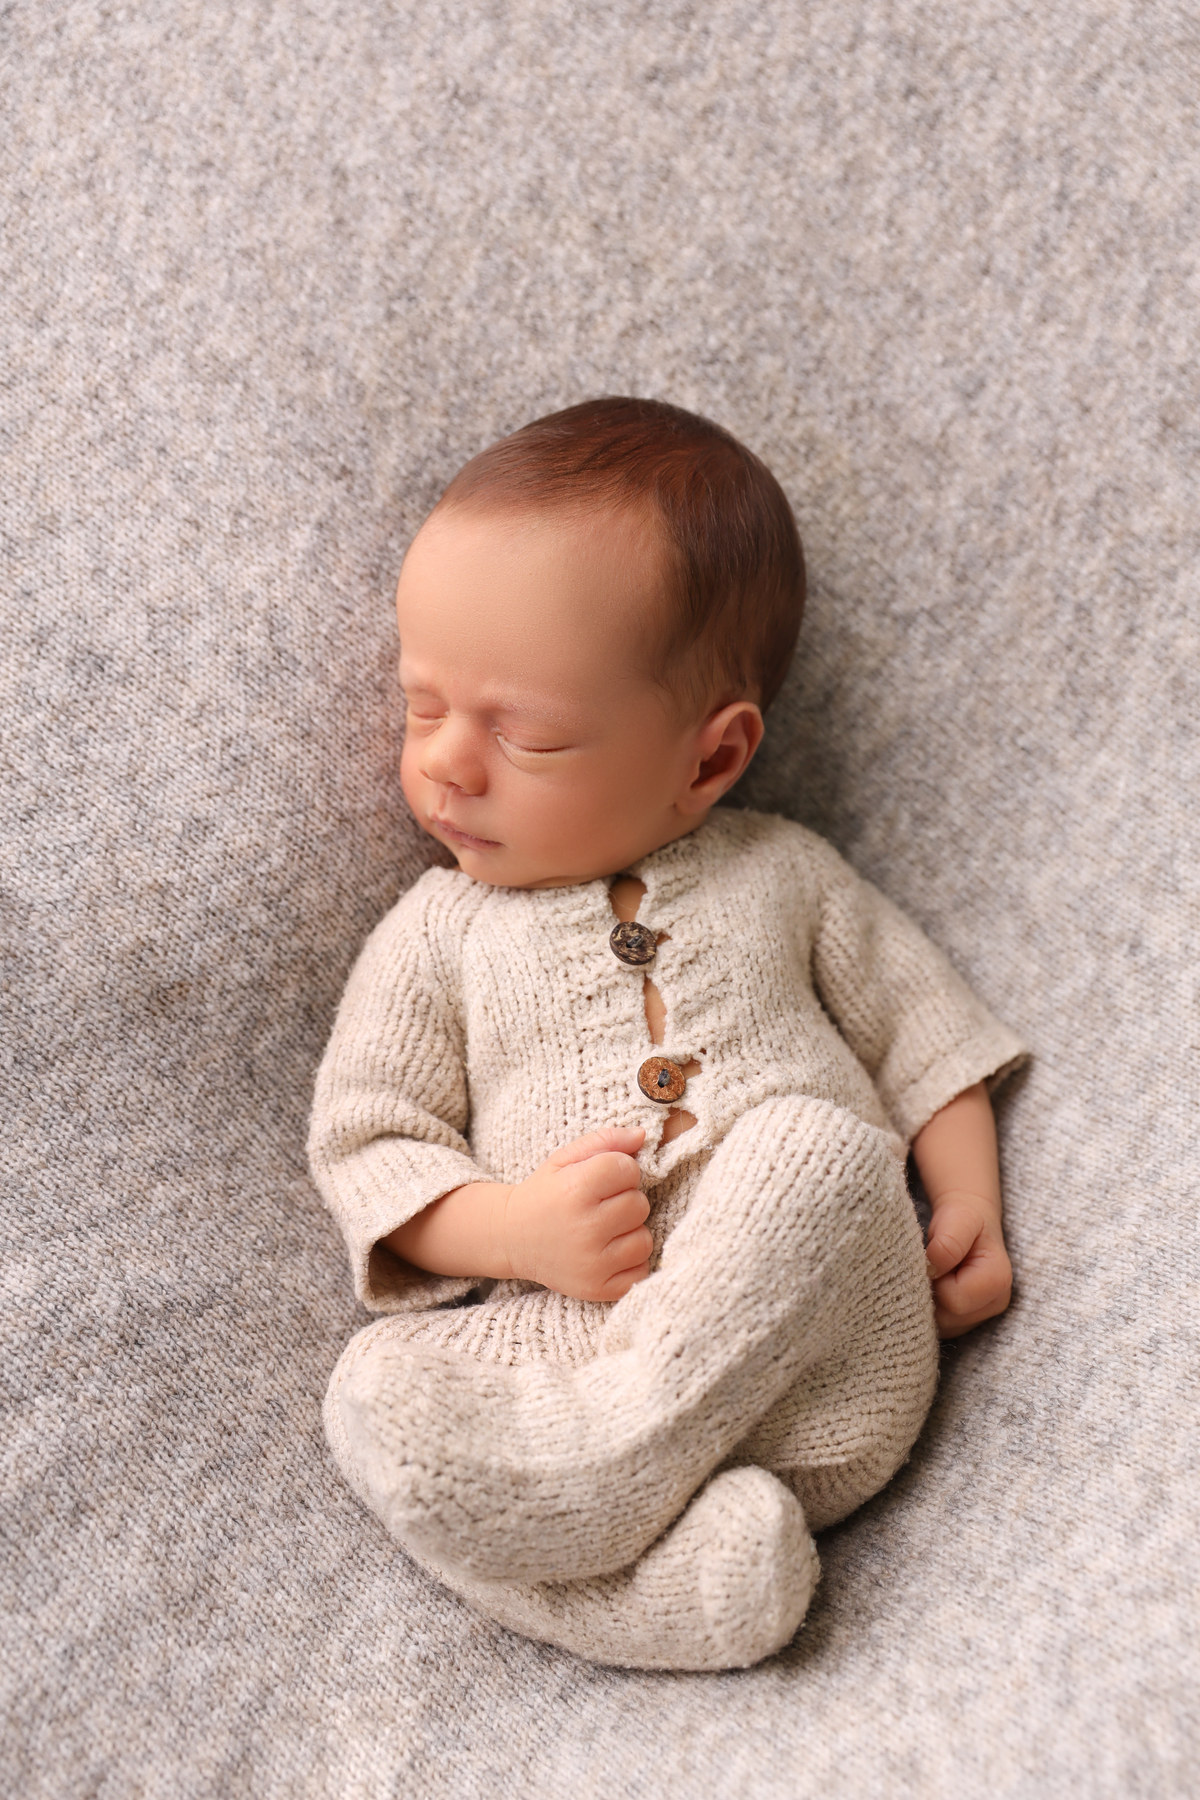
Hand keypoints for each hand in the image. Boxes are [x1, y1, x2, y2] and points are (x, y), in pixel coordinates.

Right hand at [502, 1126, 651, 1302]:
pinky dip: (629, 1261)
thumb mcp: (565, 1159)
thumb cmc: (545, 1194)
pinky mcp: (598, 1288)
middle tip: (599, 1206)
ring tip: (603, 1229)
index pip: (628, 1169)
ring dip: (629, 1232)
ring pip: (644, 1239)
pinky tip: (607, 1252)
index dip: (620, 1170)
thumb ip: (605, 1141)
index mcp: (575, 1190)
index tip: (602, 1179)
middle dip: (625, 1200)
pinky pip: (640, 1270)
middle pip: (639, 1204)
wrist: (512, 1238)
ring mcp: (592, 1263)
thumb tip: (643, 1135)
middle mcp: (585, 1228)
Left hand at [924, 1190, 1012, 1337]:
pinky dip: (932, 1308)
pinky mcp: (966, 1321)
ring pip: (942, 1326)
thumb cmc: (963, 1219)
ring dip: (930, 1301)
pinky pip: (941, 1327)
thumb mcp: (959, 1219)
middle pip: (947, 1319)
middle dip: (931, 1293)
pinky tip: (935, 1285)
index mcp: (998, 1281)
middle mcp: (995, 1304)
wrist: (968, 1221)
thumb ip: (948, 1243)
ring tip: (935, 1274)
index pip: (954, 1301)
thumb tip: (932, 1269)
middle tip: (932, 1267)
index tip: (933, 1257)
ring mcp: (981, 1316)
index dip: (935, 1279)